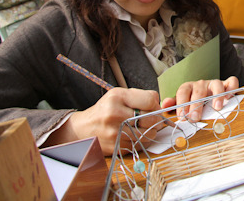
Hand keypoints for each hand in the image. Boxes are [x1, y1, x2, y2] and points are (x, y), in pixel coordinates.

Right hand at [45, 88, 162, 154]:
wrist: (83, 129)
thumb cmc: (106, 110)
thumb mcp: (120, 95)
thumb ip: (142, 96)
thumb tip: (160, 104)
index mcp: (117, 97)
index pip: (150, 101)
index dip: (156, 105)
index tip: (153, 107)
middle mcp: (115, 114)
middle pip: (152, 119)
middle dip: (156, 120)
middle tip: (151, 119)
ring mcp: (115, 133)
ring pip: (149, 134)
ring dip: (150, 132)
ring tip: (142, 127)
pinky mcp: (116, 147)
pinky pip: (140, 145)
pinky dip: (142, 141)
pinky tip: (134, 135)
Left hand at [161, 76, 238, 121]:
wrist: (208, 94)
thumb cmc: (194, 101)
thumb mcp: (182, 103)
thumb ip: (174, 104)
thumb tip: (164, 105)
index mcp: (189, 87)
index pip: (183, 91)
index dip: (182, 103)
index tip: (182, 116)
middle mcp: (201, 84)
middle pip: (198, 91)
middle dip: (196, 105)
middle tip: (195, 118)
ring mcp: (214, 84)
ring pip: (216, 84)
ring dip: (217, 96)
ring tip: (216, 108)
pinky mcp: (227, 85)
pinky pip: (231, 82)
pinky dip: (232, 88)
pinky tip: (229, 97)